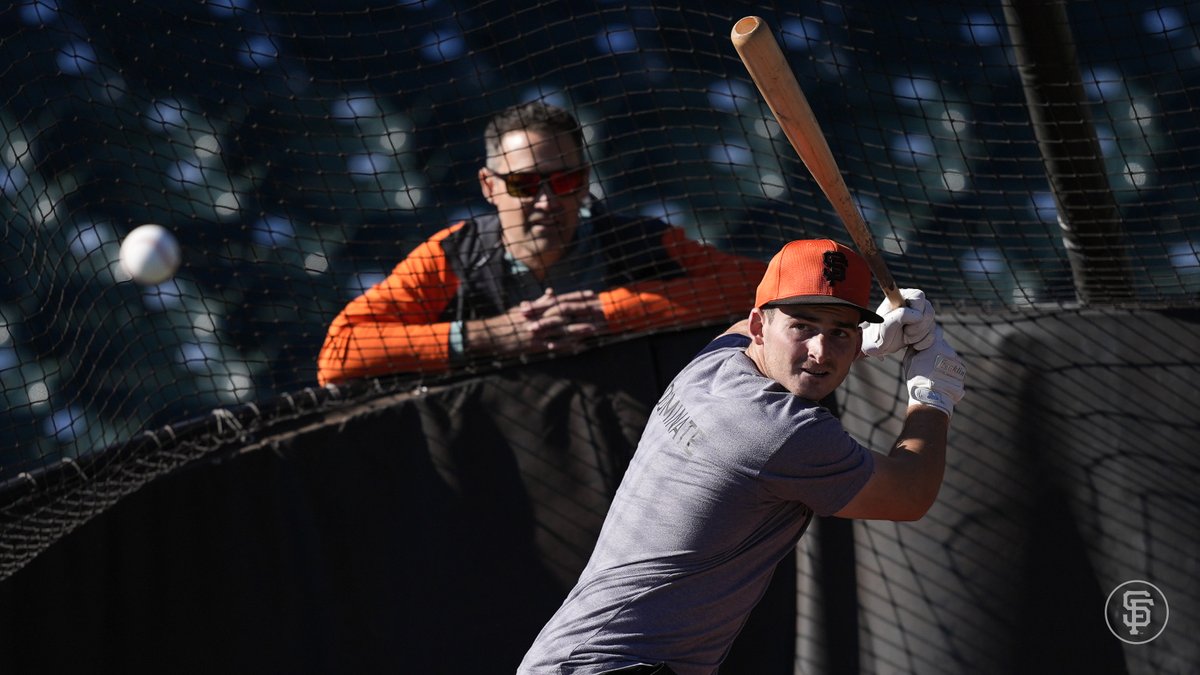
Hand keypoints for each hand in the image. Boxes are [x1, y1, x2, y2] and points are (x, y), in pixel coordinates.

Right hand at [472, 289, 606, 355]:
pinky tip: (578, 347)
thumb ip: (540, 301)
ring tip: (593, 329)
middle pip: (565, 313)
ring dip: (578, 329)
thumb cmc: (508, 320)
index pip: (561, 299)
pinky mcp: (534, 345)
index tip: (591, 295)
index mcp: (538, 308)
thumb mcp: (524, 308)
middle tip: (598, 311)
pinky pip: (553, 346)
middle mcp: (539, 318)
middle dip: (582, 312)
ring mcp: (537, 331)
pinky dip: (567, 346)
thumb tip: (552, 292)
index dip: (577, 297)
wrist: (491, 334)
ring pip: (561, 329)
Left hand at [861, 288, 935, 358]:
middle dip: (917, 327)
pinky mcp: (927, 328)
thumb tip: (919, 316)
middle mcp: (916, 304)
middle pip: (929, 312)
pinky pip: (934, 335)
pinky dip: (923, 342)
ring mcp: (923, 315)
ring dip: (918, 336)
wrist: (880, 347)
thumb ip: (901, 315)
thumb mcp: (887, 322)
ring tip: (905, 338)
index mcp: (904, 296)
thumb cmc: (880, 332)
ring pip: (932, 324)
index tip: (904, 322)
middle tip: (904, 333)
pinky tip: (913, 344)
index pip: (919, 296)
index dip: (915, 310)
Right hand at [902, 326, 965, 417]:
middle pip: (943, 346)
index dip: (932, 333)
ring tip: (934, 374)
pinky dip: (949, 371)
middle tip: (928, 363)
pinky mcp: (962, 371)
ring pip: (949, 357)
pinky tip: (941, 380)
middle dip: (937, 351)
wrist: (932, 397)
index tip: (927, 339)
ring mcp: (957, 361)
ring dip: (944, 362)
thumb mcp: (909, 360)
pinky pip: (955, 367)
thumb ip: (914, 347)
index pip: (937, 330)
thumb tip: (915, 341)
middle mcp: (949, 351)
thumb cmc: (918, 378)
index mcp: (936, 345)